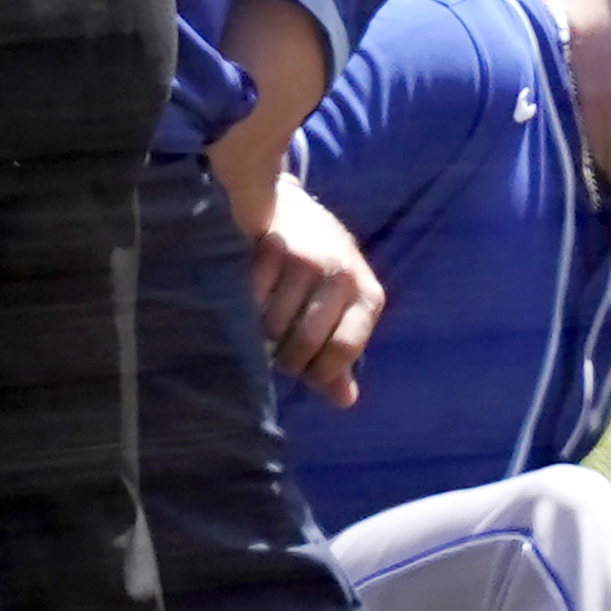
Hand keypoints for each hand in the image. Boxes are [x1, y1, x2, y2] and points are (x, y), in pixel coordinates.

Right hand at [255, 176, 385, 405]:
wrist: (294, 210)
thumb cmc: (320, 270)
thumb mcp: (341, 308)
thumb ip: (340, 354)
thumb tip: (345, 400)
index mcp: (368, 294)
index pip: (344, 349)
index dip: (320, 372)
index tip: (305, 374)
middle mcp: (342, 273)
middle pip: (306, 341)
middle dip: (286, 358)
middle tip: (276, 353)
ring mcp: (307, 259)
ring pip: (274, 324)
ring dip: (260, 336)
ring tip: (260, 327)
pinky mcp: (272, 247)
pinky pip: (250, 299)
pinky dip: (242, 309)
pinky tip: (243, 303)